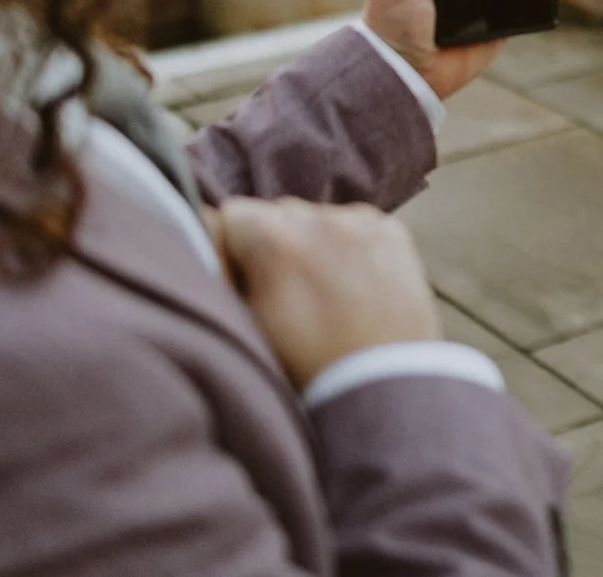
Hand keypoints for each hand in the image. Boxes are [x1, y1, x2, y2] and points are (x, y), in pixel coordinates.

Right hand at [214, 198, 440, 388]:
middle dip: (269, 245)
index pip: (230, 216)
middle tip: (280, 292)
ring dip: (309, 242)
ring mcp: (362, 221)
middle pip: (275, 214)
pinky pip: (354, 226)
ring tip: (318, 292)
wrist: (381, 387)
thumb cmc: (302, 369)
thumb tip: (209, 243)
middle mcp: (320, 217)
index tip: (238, 282)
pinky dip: (346, 245)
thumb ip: (222, 277)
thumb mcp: (243, 326)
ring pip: (316, 218)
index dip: (228, 249)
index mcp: (274, 237)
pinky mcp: (393, 232)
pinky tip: (350, 285)